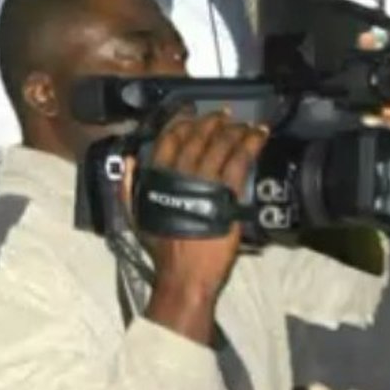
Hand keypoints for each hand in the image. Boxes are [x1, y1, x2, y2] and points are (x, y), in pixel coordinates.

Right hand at [120, 107, 268, 341]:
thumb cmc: (163, 249)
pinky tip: (259, 135)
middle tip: (225, 115)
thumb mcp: (138, 216)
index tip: (193, 115)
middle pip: (197, 140)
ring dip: (234, 131)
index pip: (168, 141)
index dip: (182, 124)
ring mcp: (204, 185)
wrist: (184, 274)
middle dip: (212, 123)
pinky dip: (251, 145)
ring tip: (245, 124)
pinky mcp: (227, 196)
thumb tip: (131, 161)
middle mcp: (179, 177)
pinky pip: (239, 163)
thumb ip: (130, 187)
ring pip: (220, 147)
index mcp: (156, 180)